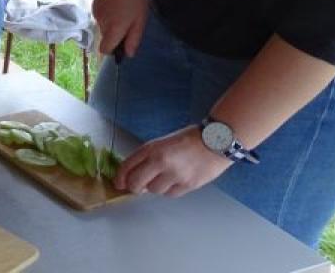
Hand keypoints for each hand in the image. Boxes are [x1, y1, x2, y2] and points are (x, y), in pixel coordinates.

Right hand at [92, 0, 148, 56]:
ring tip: (124, 7)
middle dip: (115, 33)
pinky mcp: (94, 3)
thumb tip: (128, 54)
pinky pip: (101, 15)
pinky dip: (108, 13)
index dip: (113, 50)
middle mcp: (101, 23)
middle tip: (129, 20)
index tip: (122, 44)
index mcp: (113, 28)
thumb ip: (133, 38)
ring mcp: (96, 12)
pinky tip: (116, 1)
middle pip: (106, 36)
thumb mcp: (140, 19)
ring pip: (104, 25)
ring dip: (112, 22)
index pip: (105, 49)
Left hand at [115, 125, 231, 196]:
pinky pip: (170, 194)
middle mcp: (161, 161)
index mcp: (153, 148)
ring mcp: (174, 174)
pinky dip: (169, 190)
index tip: (118, 182)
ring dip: (154, 187)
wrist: (216, 141)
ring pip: (153, 190)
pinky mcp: (187, 185)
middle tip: (137, 187)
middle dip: (133, 187)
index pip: (128, 166)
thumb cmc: (190, 139)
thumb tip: (136, 175)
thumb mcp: (163, 142)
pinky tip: (175, 181)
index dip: (120, 177)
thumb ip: (149, 157)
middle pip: (136, 183)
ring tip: (164, 177)